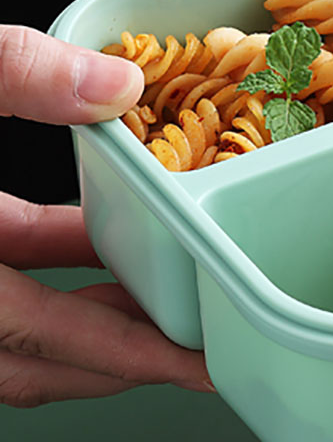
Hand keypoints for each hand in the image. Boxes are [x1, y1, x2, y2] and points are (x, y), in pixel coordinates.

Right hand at [0, 25, 212, 406]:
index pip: (42, 338)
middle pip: (33, 360)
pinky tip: (94, 234)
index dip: (129, 355)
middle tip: (204, 345)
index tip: (201, 367)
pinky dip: (45, 267)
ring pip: (14, 330)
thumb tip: (114, 85)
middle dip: (123, 355)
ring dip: (87, 313)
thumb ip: (16, 74)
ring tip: (169, 289)